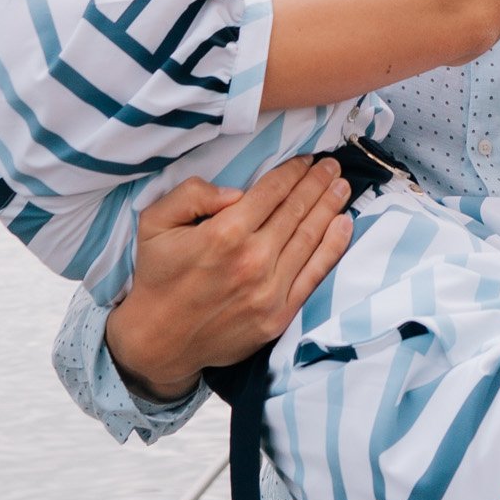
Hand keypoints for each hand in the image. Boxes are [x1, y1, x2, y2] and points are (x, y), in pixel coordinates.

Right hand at [104, 156, 353, 402]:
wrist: (158, 340)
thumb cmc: (158, 276)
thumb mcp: (155, 222)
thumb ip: (191, 194)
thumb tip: (235, 191)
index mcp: (224, 233)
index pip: (271, 192)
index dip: (293, 171)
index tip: (307, 159)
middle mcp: (252, 260)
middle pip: (296, 210)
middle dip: (317, 183)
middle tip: (333, 165)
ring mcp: (269, 291)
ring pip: (309, 237)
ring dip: (330, 207)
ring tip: (342, 186)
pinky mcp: (278, 315)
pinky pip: (314, 275)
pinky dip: (333, 247)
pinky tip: (344, 225)